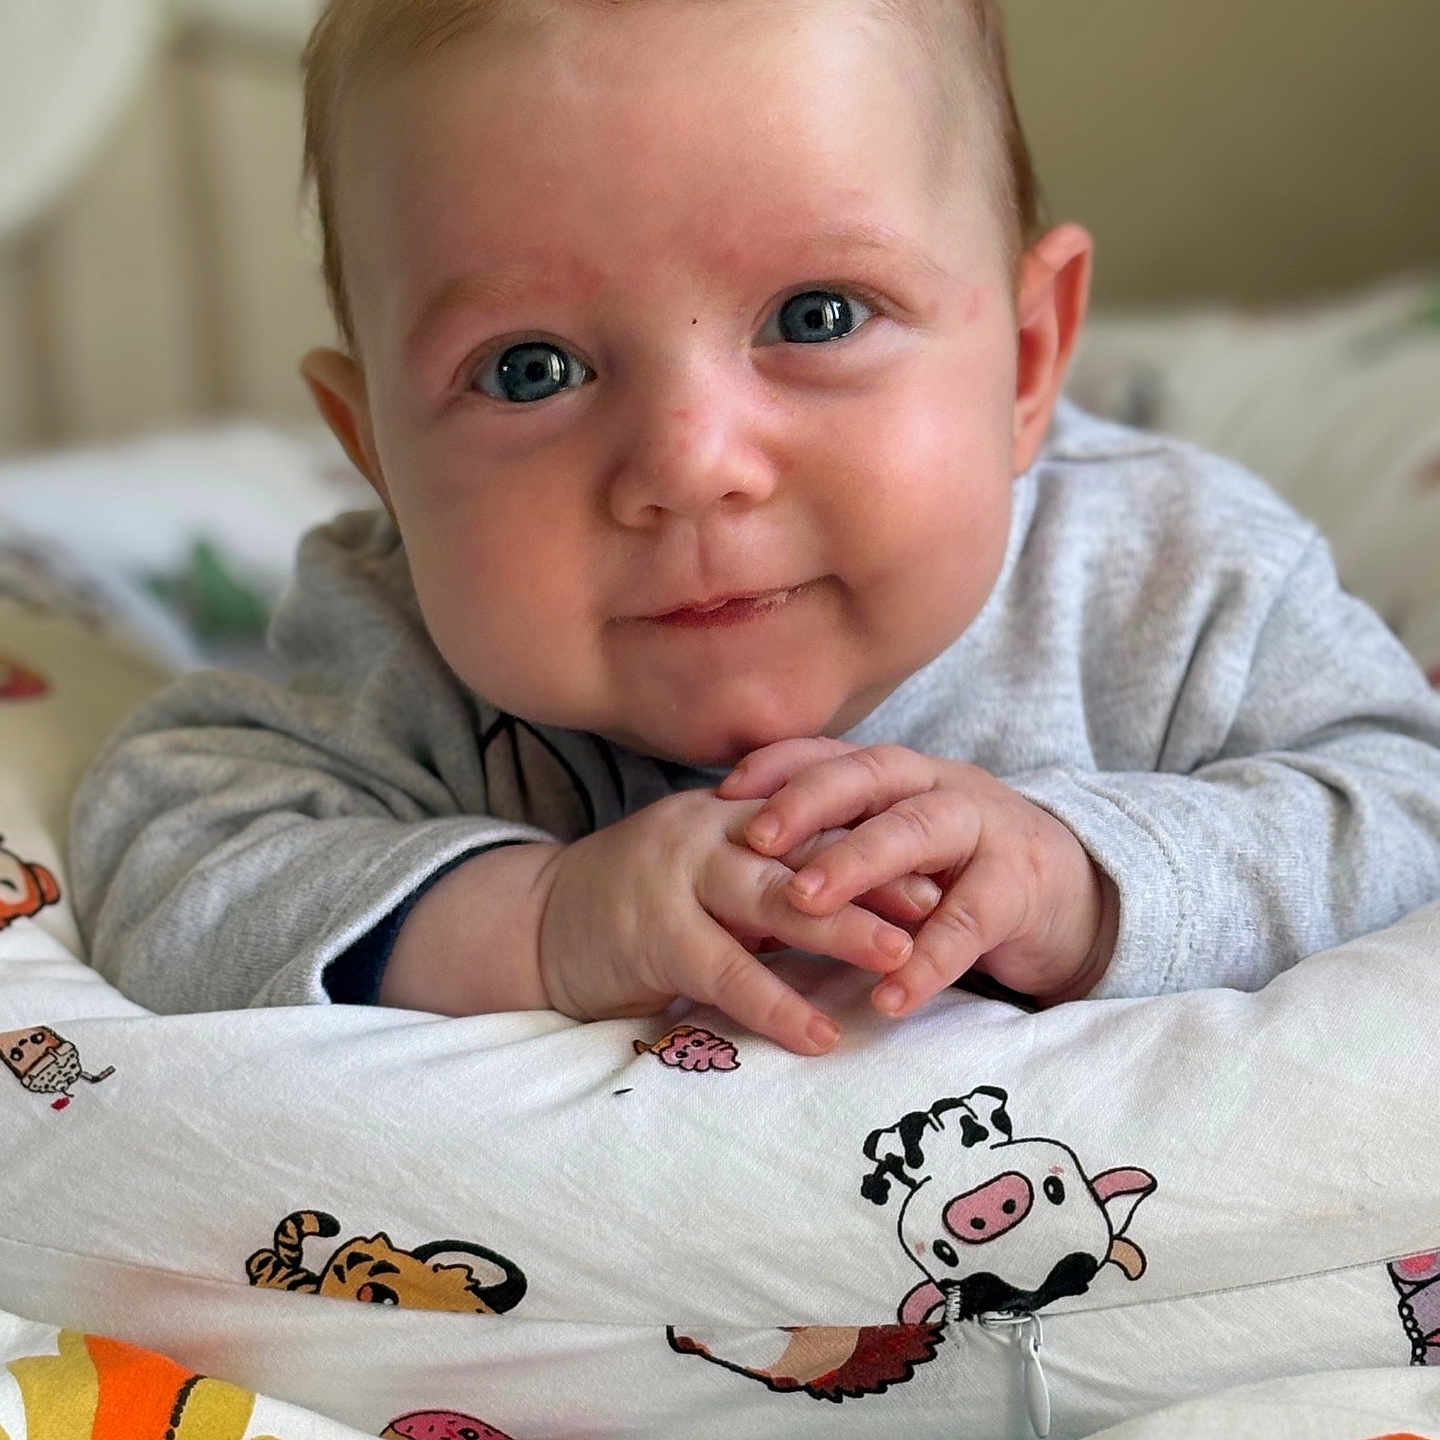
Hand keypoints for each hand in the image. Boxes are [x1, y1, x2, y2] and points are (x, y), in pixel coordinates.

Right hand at [535, 789, 941, 1054]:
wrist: (541, 921)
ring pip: (773, 901)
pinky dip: (776, 1005)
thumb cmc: (642, 900)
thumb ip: (772, 873)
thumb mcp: (711, 870)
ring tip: (900, 959)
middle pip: (806, 851)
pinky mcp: (654, 936)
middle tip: (941, 903)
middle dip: (876, 877)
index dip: (880, 844)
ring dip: (841, 931)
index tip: (943, 870)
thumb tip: (866, 899)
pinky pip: (727, 972)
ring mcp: (678, 880)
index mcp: (732, 814)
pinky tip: (820, 1035)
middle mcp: (709, 833)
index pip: (817, 821)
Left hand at [718, 739, 1118, 1015]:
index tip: (723, 792)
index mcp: (904, 774)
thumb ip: (844, 839)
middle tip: (753, 840)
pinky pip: (968, 922)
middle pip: (870, 778)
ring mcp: (986, 831)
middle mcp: (941, 787)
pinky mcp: (1020, 889)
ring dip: (856, 863)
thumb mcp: (902, 844)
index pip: (836, 753)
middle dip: (808, 803)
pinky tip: (889, 996)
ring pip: (915, 833)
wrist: (1077, 892)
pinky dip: (927, 962)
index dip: (780, 766)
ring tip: (804, 904)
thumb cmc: (964, 870)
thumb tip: (743, 857)